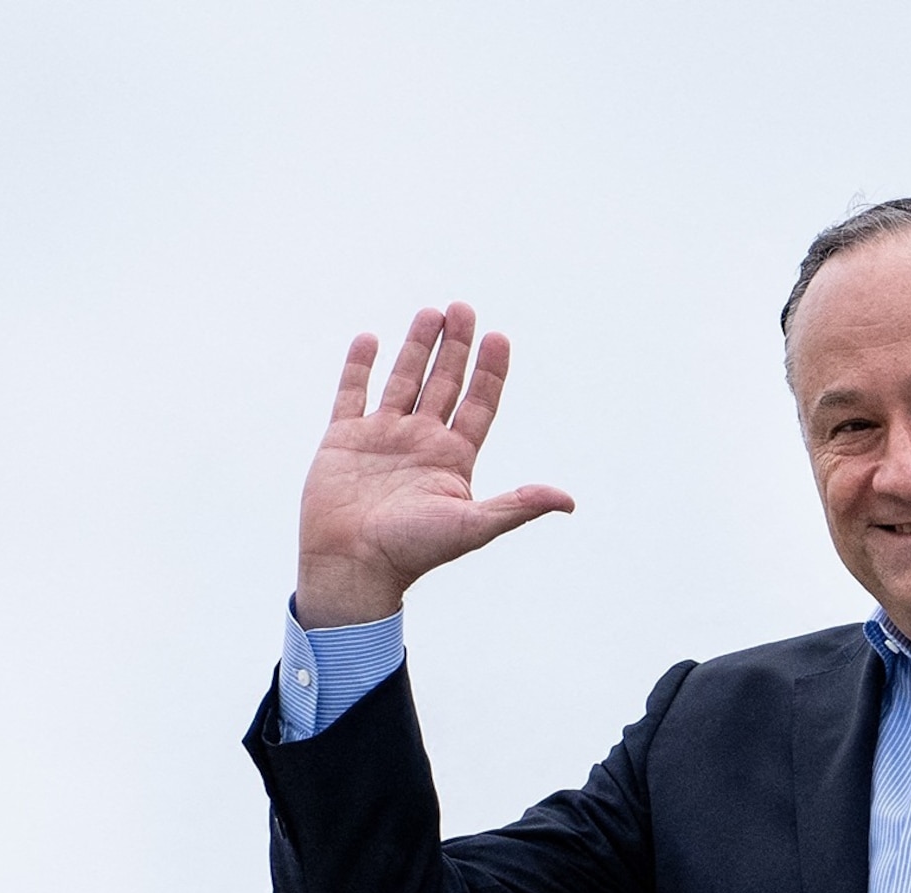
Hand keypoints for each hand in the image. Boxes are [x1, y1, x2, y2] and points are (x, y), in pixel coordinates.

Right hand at [296, 302, 574, 626]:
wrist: (351, 567)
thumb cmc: (411, 552)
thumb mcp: (471, 526)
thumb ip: (516, 506)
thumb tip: (567, 500)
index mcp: (452, 460)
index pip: (478, 405)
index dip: (490, 372)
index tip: (498, 336)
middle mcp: (420, 444)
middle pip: (444, 384)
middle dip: (456, 347)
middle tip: (464, 309)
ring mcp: (381, 439)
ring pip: (403, 381)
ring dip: (417, 347)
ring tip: (431, 312)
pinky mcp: (343, 440)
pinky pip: (351, 394)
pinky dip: (359, 366)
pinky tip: (370, 338)